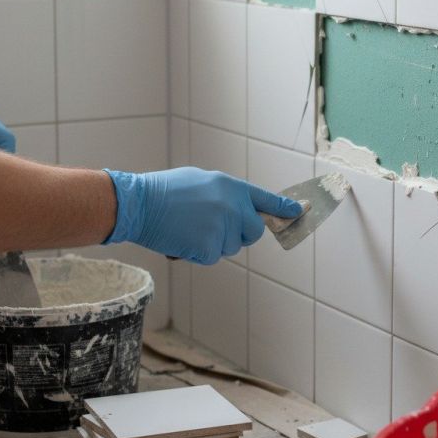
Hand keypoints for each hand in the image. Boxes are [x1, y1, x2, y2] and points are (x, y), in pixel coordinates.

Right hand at [103, 167, 303, 263]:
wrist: (139, 203)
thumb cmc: (166, 191)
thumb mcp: (202, 181)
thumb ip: (226, 195)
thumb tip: (240, 211)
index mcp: (231, 186)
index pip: (265, 199)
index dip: (283, 208)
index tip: (298, 213)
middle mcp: (232, 206)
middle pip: (253, 232)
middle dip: (240, 234)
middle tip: (215, 228)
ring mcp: (223, 227)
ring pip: (231, 246)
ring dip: (215, 243)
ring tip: (190, 227)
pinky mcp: (210, 246)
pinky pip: (213, 256)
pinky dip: (199, 253)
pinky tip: (183, 238)